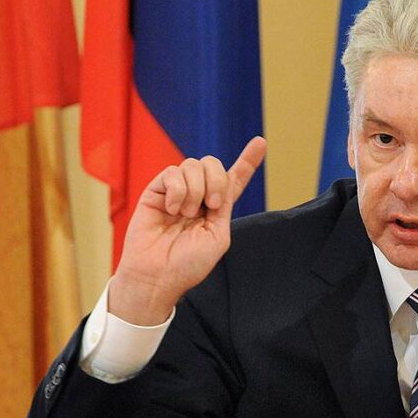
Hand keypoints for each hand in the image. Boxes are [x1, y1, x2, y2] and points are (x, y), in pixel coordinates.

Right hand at [109, 137, 266, 324]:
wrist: (158, 275)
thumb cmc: (188, 264)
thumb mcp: (218, 236)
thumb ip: (224, 206)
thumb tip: (225, 179)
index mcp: (216, 208)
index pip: (234, 179)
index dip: (248, 160)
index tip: (261, 142)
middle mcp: (197, 195)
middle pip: (213, 164)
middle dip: (216, 180)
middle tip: (210, 206)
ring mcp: (176, 191)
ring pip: (193, 165)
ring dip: (195, 190)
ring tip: (186, 214)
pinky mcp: (156, 190)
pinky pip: (173, 173)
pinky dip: (178, 191)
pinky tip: (172, 210)